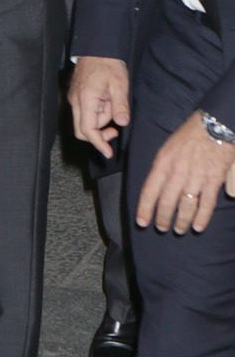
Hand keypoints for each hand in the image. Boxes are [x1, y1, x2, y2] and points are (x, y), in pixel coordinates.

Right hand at [68, 56, 129, 157]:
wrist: (96, 48)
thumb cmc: (108, 64)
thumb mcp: (119, 84)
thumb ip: (120, 105)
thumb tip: (122, 123)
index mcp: (85, 99)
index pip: (88, 130)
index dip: (98, 143)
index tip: (108, 152)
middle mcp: (75, 101)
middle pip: (82, 130)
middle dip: (99, 134)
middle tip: (115, 129)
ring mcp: (74, 98)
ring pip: (84, 121)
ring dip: (100, 120)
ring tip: (113, 103)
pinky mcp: (76, 96)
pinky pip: (84, 112)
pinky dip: (96, 114)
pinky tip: (106, 102)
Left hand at [136, 111, 234, 233]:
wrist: (213, 125)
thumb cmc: (189, 135)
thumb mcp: (167, 148)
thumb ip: (162, 168)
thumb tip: (157, 187)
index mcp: (163, 163)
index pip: (150, 191)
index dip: (145, 208)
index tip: (142, 222)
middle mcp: (178, 172)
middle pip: (167, 202)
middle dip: (162, 218)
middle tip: (161, 228)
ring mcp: (196, 178)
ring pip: (186, 206)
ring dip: (181, 221)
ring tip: (178, 230)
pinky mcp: (213, 180)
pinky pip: (207, 204)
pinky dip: (202, 218)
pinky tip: (197, 227)